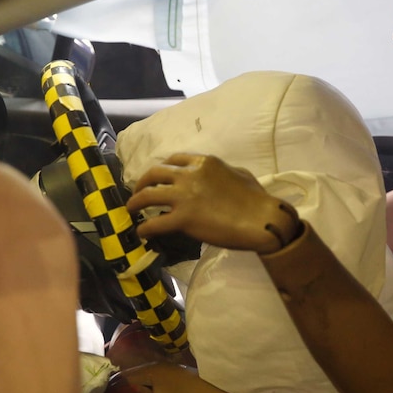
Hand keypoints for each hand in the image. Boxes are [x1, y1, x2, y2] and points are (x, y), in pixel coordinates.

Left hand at [126, 153, 298, 254]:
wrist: (261, 220)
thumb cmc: (257, 199)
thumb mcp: (240, 174)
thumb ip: (224, 172)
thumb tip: (222, 176)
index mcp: (204, 163)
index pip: (174, 160)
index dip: (162, 168)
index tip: (158, 176)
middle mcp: (189, 175)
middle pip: (154, 173)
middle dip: (143, 182)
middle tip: (138, 191)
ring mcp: (184, 196)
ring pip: (147, 196)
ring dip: (135, 202)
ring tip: (130, 209)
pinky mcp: (183, 218)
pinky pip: (155, 223)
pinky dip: (144, 228)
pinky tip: (142, 232)